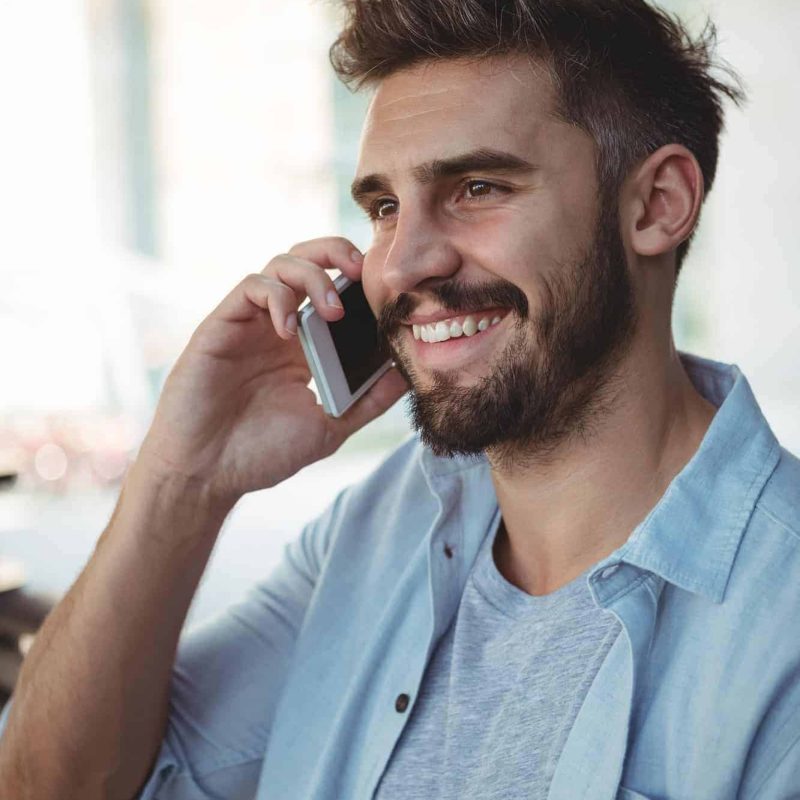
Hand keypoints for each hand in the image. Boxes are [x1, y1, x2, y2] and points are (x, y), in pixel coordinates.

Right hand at [135, 237, 407, 505]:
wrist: (208, 474)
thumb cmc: (262, 453)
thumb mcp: (329, 427)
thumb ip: (367, 401)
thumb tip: (408, 374)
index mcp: (306, 346)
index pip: (334, 291)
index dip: (359, 280)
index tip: (387, 289)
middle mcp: (279, 327)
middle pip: (307, 262)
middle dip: (336, 253)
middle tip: (361, 272)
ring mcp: (250, 324)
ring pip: (279, 266)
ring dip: (312, 277)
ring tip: (332, 311)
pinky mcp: (221, 326)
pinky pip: (250, 288)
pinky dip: (277, 298)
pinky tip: (290, 331)